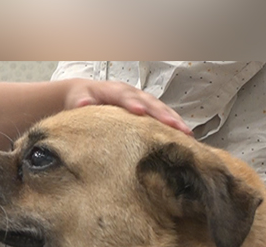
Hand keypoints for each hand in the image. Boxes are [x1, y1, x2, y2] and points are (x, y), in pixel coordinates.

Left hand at [65, 79, 191, 135]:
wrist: (87, 94)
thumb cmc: (82, 99)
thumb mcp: (77, 99)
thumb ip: (81, 101)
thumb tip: (82, 104)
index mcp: (115, 90)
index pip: (125, 96)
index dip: (133, 103)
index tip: (140, 112)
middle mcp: (132, 93)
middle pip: (150, 102)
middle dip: (163, 114)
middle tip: (176, 127)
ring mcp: (142, 100)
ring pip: (161, 109)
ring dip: (175, 121)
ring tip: (187, 134)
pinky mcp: (148, 110)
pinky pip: (163, 116)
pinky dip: (174, 125)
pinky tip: (186, 137)